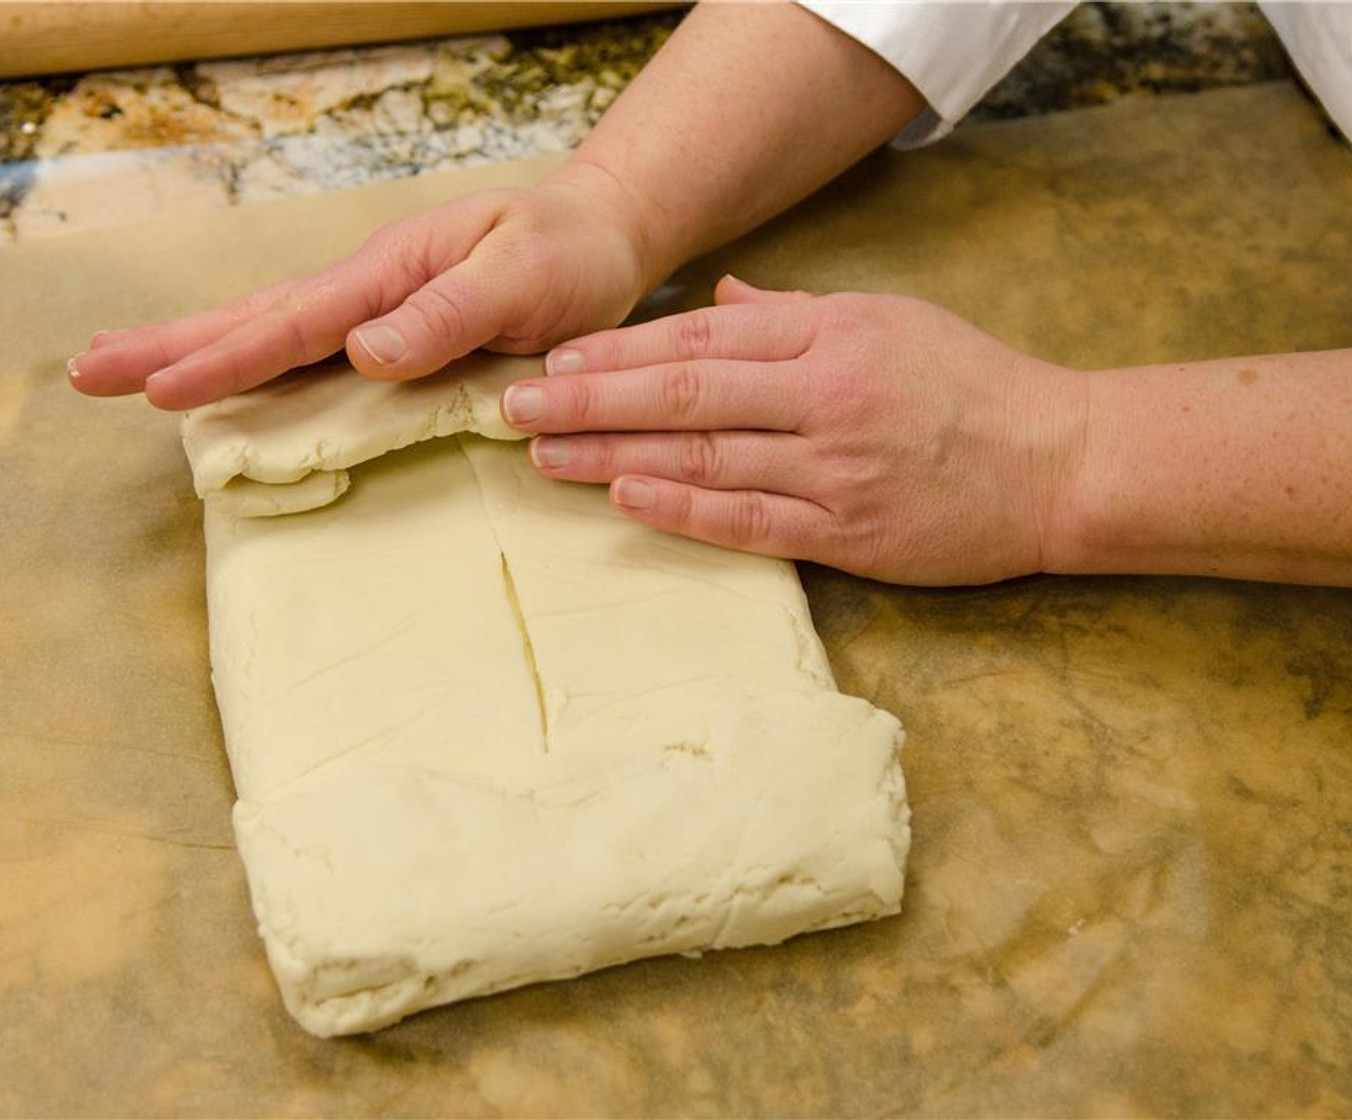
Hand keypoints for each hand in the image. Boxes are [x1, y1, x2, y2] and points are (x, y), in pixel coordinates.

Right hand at [67, 166, 650, 409]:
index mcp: (390, 273)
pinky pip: (314, 361)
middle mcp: (369, 291)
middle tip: (86, 373)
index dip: (228, 360)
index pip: (295, 322)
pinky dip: (259, 372)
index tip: (159, 389)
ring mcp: (376, 313)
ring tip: (125, 375)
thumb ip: (450, 314)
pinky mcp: (394, 339)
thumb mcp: (524, 279)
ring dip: (198, 356)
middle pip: (256, 322)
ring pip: (273, 338)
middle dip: (172, 348)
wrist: (596, 240)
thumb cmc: (565, 255)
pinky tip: (227, 390)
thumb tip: (365, 353)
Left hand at [501, 277, 1088, 585]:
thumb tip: (720, 303)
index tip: (556, 360)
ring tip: (544, 454)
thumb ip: (799, 313)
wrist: (1061, 462)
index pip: (702, 338)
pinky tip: (625, 498)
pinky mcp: (849, 532)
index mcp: (833, 332)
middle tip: (515, 405)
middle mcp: (826, 394)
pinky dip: (683, 509)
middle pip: (685, 393)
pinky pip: (750, 521)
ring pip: (704, 457)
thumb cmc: (974, 385)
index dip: (619, 350)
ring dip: (614, 455)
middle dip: (590, 399)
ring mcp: (836, 467)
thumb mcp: (891, 319)